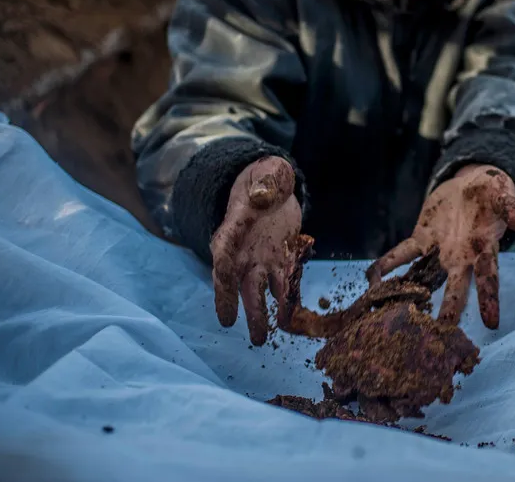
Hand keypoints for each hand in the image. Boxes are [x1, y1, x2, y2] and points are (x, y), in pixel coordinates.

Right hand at [210, 156, 304, 345]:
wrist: (273, 188)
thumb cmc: (265, 178)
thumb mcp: (267, 174)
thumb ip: (265, 183)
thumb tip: (262, 196)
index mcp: (233, 230)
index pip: (223, 258)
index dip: (222, 284)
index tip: (223, 310)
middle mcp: (243, 251)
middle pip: (239, 283)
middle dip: (241, 308)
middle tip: (243, 333)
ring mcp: (261, 259)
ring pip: (259, 291)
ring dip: (261, 314)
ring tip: (262, 340)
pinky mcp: (281, 261)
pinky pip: (284, 283)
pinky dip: (287, 300)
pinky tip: (292, 319)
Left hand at [367, 165, 514, 328]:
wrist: (471, 184)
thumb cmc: (493, 192)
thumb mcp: (504, 195)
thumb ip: (514, 209)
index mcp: (484, 249)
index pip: (489, 278)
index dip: (490, 299)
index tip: (492, 323)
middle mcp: (462, 257)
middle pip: (456, 288)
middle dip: (449, 310)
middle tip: (441, 335)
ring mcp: (440, 251)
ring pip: (427, 278)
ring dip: (413, 294)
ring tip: (398, 316)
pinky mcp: (422, 238)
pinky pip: (404, 253)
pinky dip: (389, 263)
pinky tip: (372, 276)